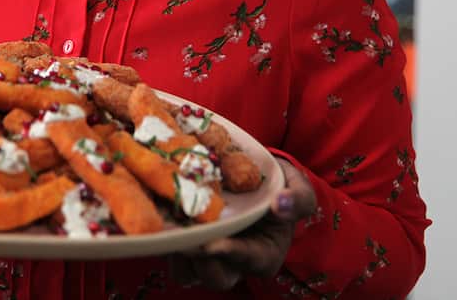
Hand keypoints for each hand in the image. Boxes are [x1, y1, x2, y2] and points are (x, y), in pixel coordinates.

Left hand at [170, 158, 316, 290]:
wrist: (255, 180)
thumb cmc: (280, 189)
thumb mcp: (299, 189)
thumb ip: (297, 199)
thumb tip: (279, 205)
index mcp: (264, 255)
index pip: (247, 260)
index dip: (230, 254)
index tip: (213, 244)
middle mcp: (234, 263)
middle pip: (214, 276)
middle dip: (198, 261)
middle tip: (182, 238)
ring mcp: (208, 256)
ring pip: (187, 271)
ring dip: (174, 253)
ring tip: (164, 228)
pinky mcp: (188, 244)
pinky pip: (170, 253)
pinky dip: (163, 239)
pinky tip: (156, 216)